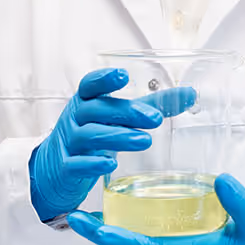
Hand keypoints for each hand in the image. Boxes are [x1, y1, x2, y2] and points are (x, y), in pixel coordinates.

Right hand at [28, 68, 195, 223]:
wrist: (55, 169)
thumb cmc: (92, 134)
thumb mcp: (116, 117)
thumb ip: (151, 105)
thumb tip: (189, 94)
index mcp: (87, 101)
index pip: (90, 85)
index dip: (104, 79)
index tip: (123, 75)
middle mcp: (75, 119)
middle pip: (98, 110)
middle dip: (127, 112)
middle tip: (155, 119)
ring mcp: (69, 143)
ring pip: (90, 136)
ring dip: (118, 136)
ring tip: (144, 141)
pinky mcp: (66, 168)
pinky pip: (78, 164)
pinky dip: (93, 164)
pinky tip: (111, 164)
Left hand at [68, 173, 244, 244]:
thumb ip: (240, 202)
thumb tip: (221, 179)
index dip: (122, 238)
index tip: (100, 228)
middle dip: (100, 234)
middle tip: (74, 217)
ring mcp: (170, 244)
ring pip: (130, 241)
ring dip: (104, 229)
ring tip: (81, 213)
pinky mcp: (172, 236)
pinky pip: (139, 233)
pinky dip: (120, 222)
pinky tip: (110, 206)